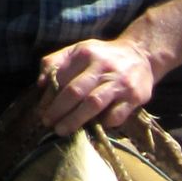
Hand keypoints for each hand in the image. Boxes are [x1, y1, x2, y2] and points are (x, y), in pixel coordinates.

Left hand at [39, 38, 154, 134]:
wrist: (142, 55)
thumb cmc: (103, 56)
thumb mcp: (79, 50)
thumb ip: (56, 62)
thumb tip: (40, 83)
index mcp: (84, 53)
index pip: (61, 77)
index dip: (48, 96)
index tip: (41, 110)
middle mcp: (102, 66)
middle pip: (75, 91)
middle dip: (58, 110)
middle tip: (48, 123)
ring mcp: (119, 82)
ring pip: (93, 103)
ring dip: (75, 119)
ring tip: (62, 130)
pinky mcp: (134, 96)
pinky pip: (116, 115)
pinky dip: (103, 123)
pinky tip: (93, 128)